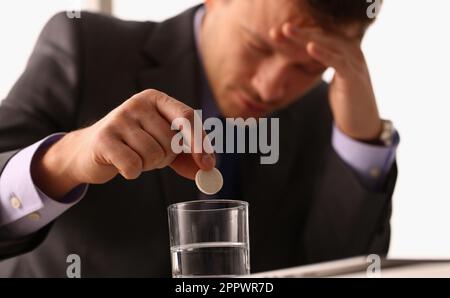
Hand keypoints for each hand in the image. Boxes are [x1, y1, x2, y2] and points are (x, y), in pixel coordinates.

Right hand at [33, 89, 214, 198]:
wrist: (90, 150)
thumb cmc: (133, 145)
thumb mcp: (163, 144)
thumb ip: (188, 156)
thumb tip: (210, 170)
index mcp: (156, 99)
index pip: (187, 116)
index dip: (200, 141)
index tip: (208, 164)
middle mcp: (138, 103)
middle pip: (171, 140)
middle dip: (166, 157)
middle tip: (151, 155)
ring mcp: (119, 119)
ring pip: (154, 154)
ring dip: (148, 165)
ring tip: (135, 157)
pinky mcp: (104, 139)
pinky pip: (133, 165)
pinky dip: (132, 172)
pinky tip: (123, 165)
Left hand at [273, 23, 381, 140]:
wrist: (362, 121)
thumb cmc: (346, 98)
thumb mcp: (333, 75)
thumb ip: (323, 63)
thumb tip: (306, 56)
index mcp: (346, 49)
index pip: (321, 35)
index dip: (302, 32)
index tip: (279, 31)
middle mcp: (352, 51)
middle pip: (323, 35)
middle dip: (301, 31)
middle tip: (281, 28)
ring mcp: (355, 62)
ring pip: (328, 44)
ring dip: (306, 36)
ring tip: (288, 30)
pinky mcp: (353, 76)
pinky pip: (337, 61)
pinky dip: (323, 53)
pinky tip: (309, 47)